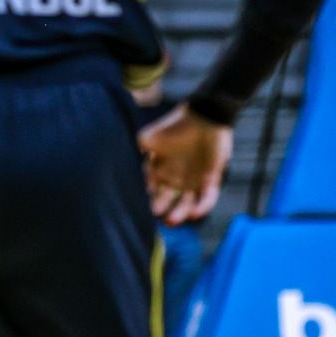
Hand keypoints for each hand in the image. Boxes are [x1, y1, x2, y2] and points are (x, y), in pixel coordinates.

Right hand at [138, 103, 232, 225]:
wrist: (205, 117)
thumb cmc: (176, 125)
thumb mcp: (150, 136)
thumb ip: (139, 147)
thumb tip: (125, 156)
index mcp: (159, 169)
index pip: (150, 188)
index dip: (146, 196)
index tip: (141, 203)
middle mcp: (175, 178)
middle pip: (166, 199)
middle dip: (159, 208)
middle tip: (155, 213)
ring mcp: (193, 179)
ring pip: (186, 203)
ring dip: (179, 213)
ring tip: (172, 219)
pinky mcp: (211, 178)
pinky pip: (207, 197)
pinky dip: (202, 207)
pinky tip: (194, 213)